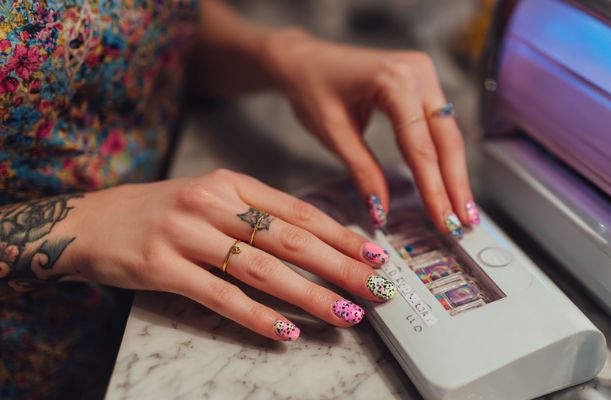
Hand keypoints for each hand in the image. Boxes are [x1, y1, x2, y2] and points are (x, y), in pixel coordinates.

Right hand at [36, 170, 396, 340]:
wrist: (92, 220)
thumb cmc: (163, 212)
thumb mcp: (213, 198)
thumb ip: (258, 213)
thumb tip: (317, 240)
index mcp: (233, 184)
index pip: (300, 212)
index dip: (342, 236)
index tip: (375, 256)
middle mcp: (213, 203)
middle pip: (291, 241)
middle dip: (340, 268)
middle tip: (375, 290)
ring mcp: (186, 233)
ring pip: (262, 269)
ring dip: (309, 295)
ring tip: (344, 314)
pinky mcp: (162, 266)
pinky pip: (219, 295)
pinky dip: (256, 315)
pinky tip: (285, 331)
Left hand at [261, 30, 479, 236]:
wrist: (305, 59)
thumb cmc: (313, 87)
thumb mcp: (333, 133)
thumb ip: (363, 171)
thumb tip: (382, 211)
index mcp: (395, 80)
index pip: (420, 145)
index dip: (433, 187)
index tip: (443, 221)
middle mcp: (418, 73)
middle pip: (445, 140)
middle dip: (455, 186)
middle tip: (463, 224)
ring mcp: (425, 75)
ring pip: (448, 134)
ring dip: (455, 175)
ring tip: (463, 213)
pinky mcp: (424, 84)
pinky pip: (439, 126)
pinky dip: (444, 157)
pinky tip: (451, 185)